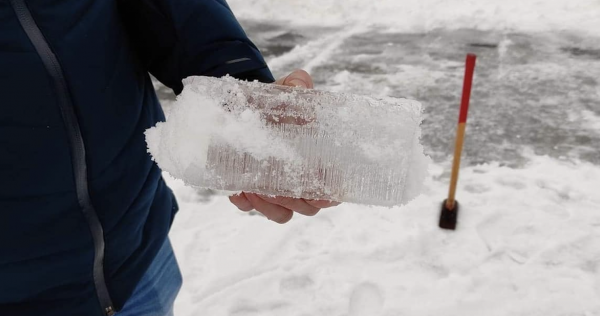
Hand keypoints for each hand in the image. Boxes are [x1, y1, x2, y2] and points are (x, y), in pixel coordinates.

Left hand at [228, 69, 339, 223]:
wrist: (248, 106)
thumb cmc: (277, 104)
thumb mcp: (287, 91)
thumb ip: (297, 85)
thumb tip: (301, 82)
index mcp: (319, 161)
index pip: (333, 189)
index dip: (330, 196)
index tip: (320, 194)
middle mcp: (302, 180)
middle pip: (308, 207)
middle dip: (294, 202)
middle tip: (277, 189)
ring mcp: (279, 189)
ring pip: (283, 213)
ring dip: (270, 207)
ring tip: (254, 190)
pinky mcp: (254, 190)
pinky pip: (253, 207)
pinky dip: (246, 203)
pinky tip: (238, 193)